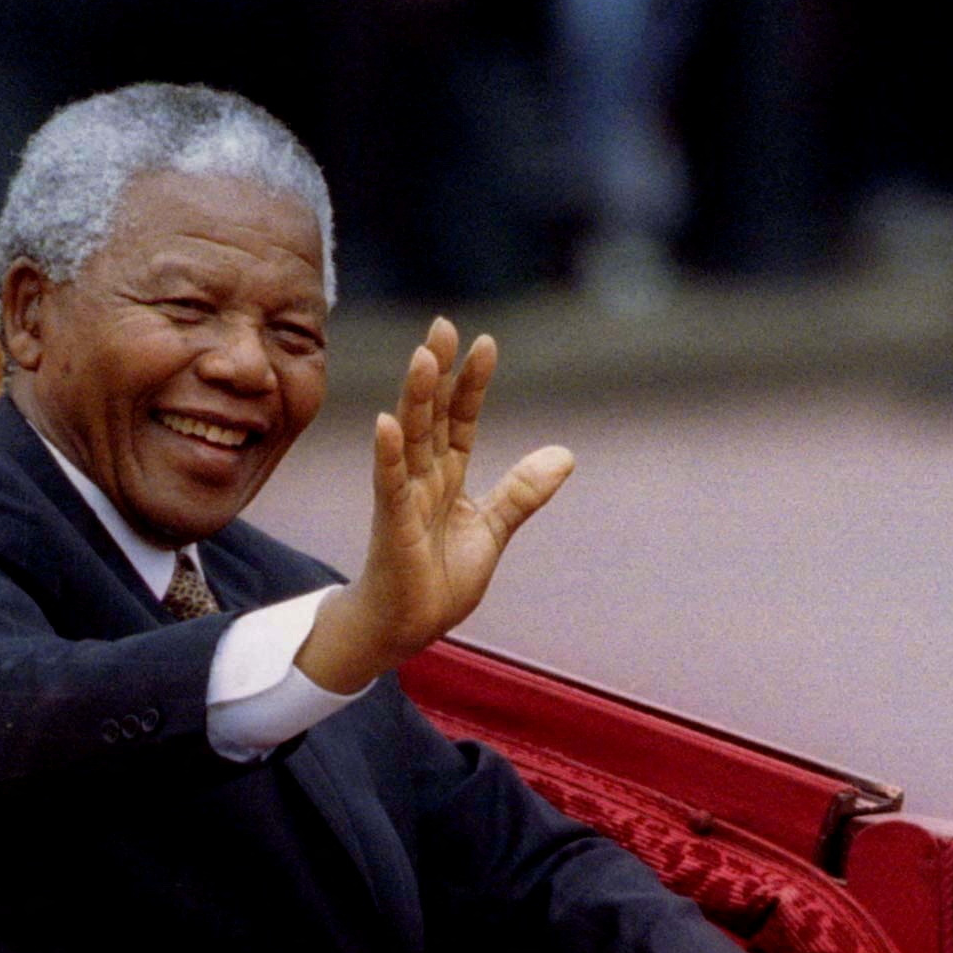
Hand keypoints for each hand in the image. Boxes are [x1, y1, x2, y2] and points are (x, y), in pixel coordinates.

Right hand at [296, 317, 572, 692]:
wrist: (406, 627)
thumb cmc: (437, 579)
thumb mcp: (491, 529)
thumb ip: (522, 492)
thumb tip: (566, 454)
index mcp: (447, 477)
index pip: (460, 420)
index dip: (471, 384)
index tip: (484, 342)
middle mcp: (423, 479)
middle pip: (431, 416)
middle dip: (438, 372)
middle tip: (442, 325)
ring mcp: (404, 499)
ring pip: (411, 440)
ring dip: (416, 399)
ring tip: (423, 358)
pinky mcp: (392, 526)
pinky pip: (390, 484)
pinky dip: (388, 455)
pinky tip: (386, 424)